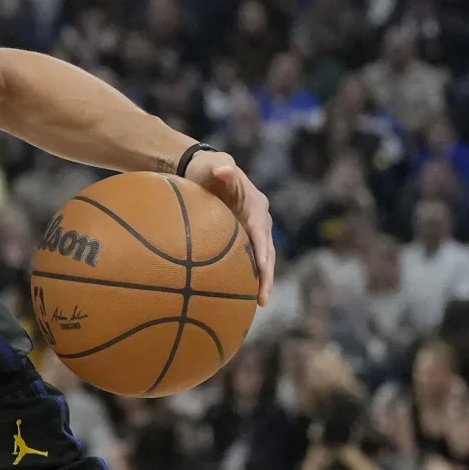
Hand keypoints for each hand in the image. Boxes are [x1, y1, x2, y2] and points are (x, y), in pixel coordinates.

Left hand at [182, 149, 275, 306]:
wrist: (201, 171)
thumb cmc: (206, 168)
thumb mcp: (214, 164)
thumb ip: (221, 167)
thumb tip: (225, 170)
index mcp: (256, 206)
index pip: (262, 232)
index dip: (263, 251)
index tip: (263, 269)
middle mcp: (259, 221)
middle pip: (267, 252)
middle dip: (267, 276)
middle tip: (264, 300)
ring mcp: (251, 231)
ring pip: (260, 260)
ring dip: (260, 281)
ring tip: (258, 305)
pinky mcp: (241, 239)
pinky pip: (246, 260)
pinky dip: (246, 277)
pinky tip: (237, 297)